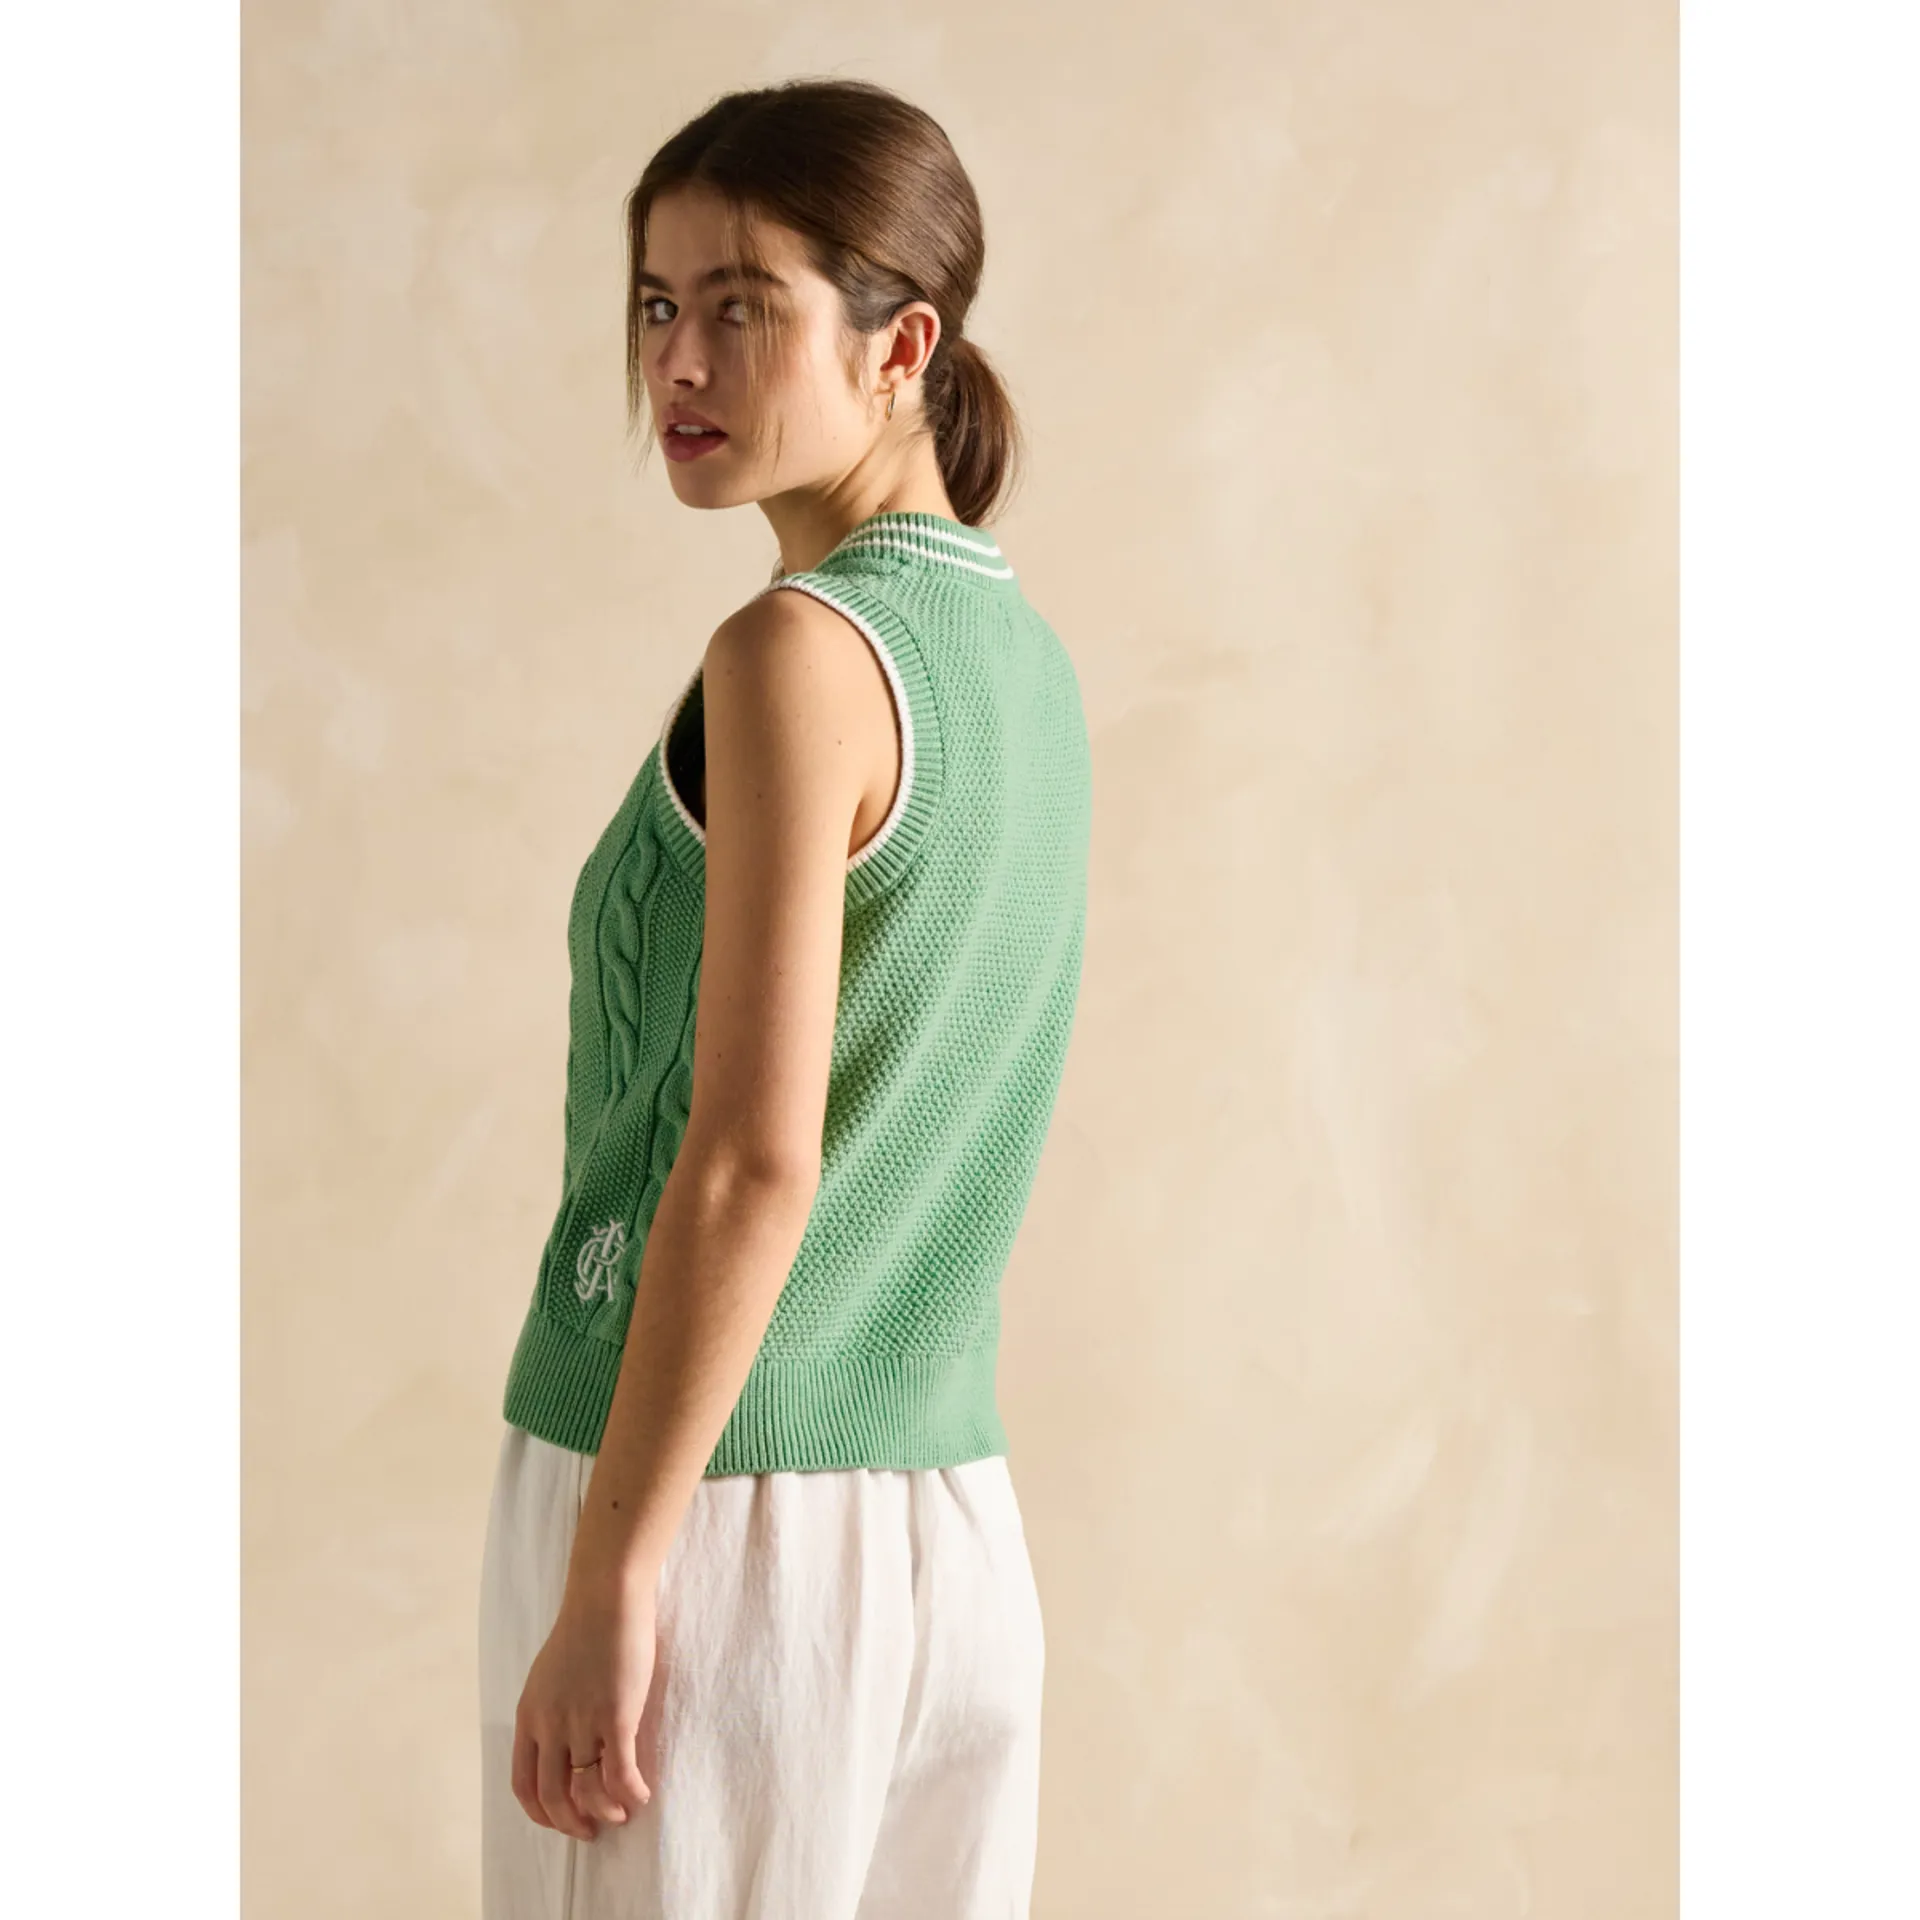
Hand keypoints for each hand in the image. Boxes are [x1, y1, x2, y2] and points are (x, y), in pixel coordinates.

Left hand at [511, 1578, 657, 1839]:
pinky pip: (620, 1773)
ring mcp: (581, 1722)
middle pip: (552, 1796)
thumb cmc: (584, 1628)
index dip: (541, 1813)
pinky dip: (631, 1793)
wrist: (606, 1596)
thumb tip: (564, 1742)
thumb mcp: (549, 1674)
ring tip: (621, 1814)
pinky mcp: (615, 1716)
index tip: (561, 1820)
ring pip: (588, 1790)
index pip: (523, 1784)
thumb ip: (550, 1710)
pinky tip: (642, 1795)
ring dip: (605, 1811)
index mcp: (529, 1716)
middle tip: (592, 1831)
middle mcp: (549, 1725)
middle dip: (572, 1822)